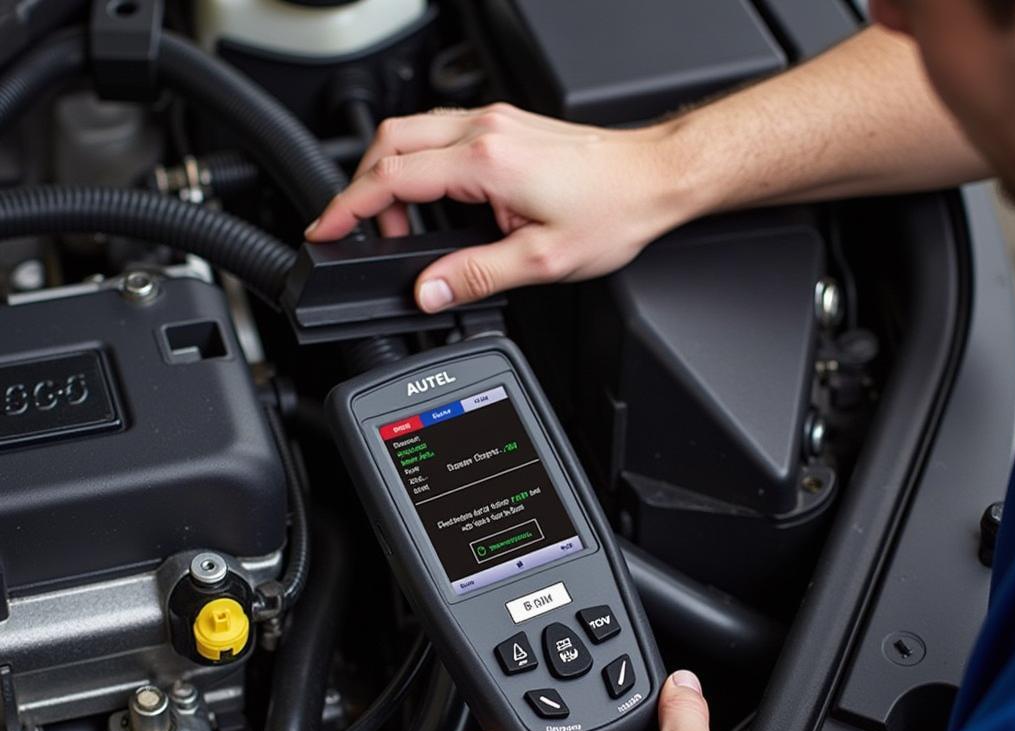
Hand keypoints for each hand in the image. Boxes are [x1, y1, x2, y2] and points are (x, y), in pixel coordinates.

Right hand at [306, 103, 689, 311]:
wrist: (655, 178)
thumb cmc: (613, 211)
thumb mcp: (541, 261)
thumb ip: (475, 276)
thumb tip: (428, 290)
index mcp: (485, 162)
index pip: (391, 177)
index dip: (348, 206)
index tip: (325, 228)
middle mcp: (485, 130)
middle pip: (389, 142)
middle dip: (362, 188)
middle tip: (362, 234)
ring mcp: (495, 122)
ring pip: (412, 133)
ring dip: (391, 176)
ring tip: (399, 227)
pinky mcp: (505, 126)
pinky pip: (441, 136)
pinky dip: (420, 167)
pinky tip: (433, 201)